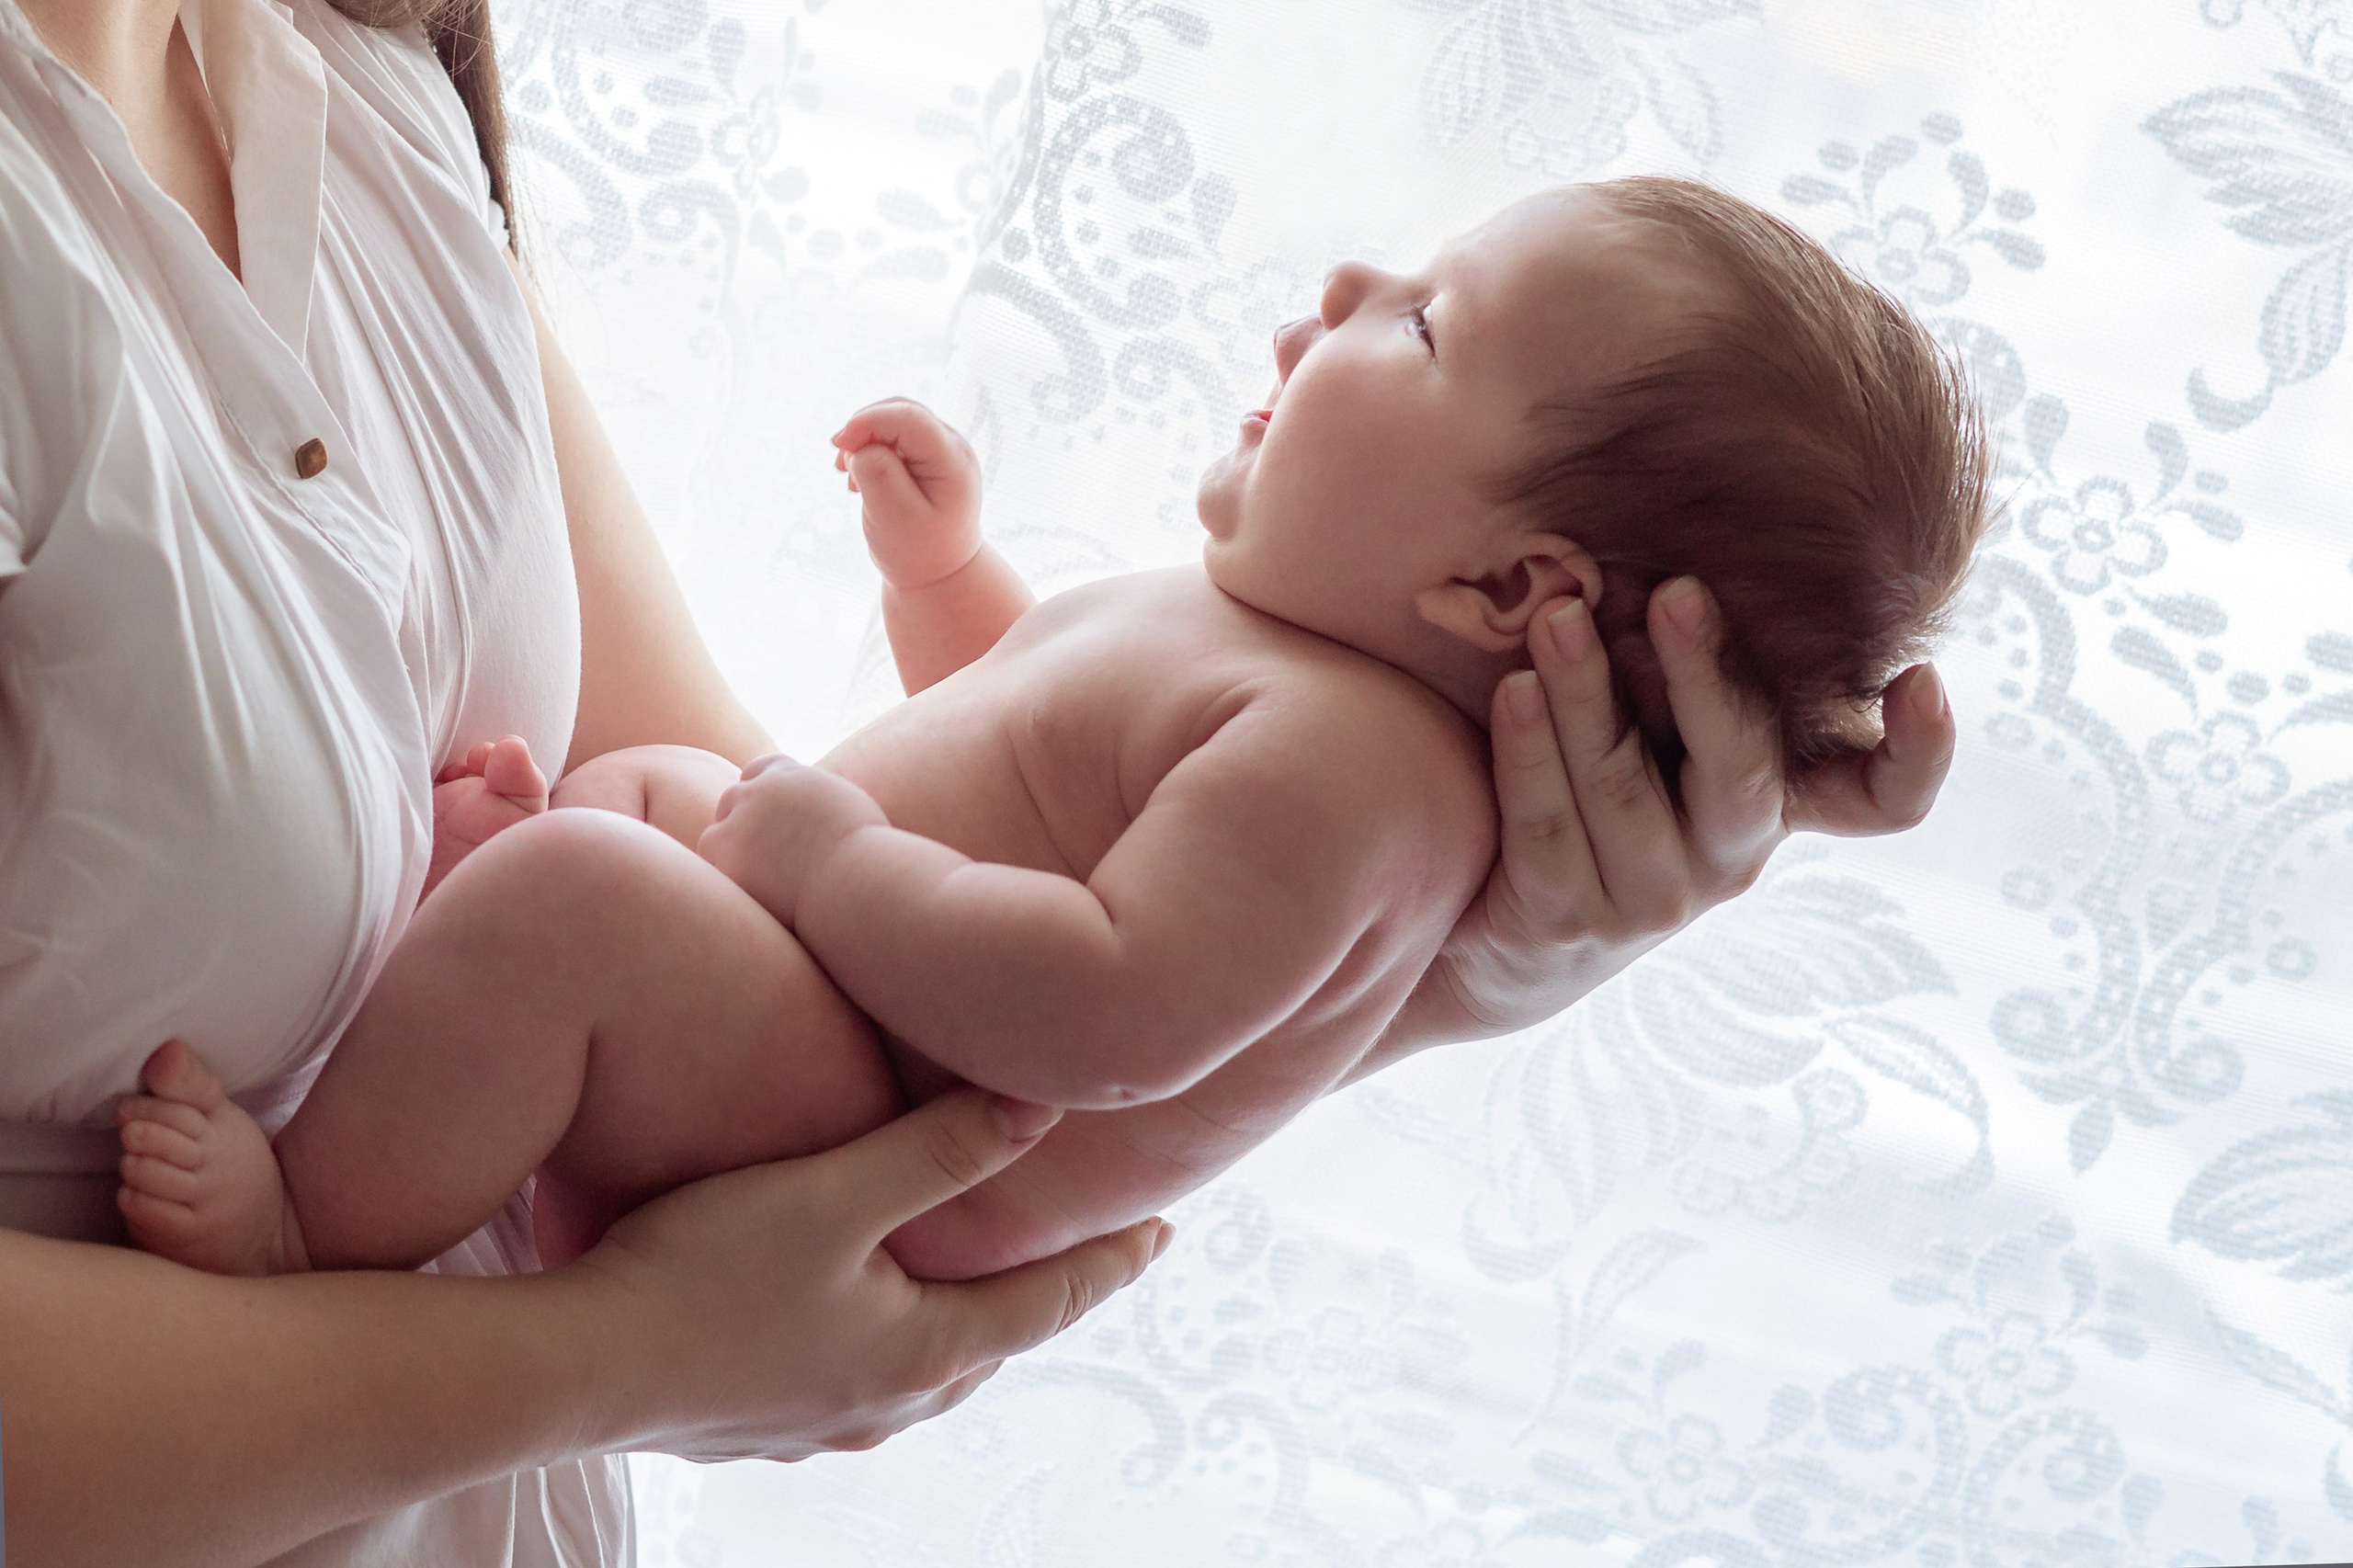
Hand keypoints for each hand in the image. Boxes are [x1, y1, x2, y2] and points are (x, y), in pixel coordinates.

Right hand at [566, 1087, 1171, 1460]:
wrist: (566, 1370)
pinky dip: (893, 1332)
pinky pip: (860, 1372)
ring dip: (965, 1313)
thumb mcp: (834, 1192)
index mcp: (925, 1352)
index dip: (1113, 1259)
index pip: (1052, 1301)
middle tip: (1092, 1245)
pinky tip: (862, 1311)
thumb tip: (1049, 1102)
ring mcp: (820, 1422)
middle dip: (1046, 1287)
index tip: (1166, 1230)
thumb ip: (941, 1147)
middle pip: (997, 1337)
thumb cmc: (699, 1275)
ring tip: (984, 1272)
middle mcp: (886, 1402)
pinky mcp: (759, 1421)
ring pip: (927, 1361)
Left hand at [697, 754, 888, 925]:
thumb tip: (820, 817)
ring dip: (729, 855)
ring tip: (754, 885)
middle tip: (756, 855)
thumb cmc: (871, 854)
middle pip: (732, 800)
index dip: (761, 792)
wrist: (859, 879)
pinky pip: (714, 870)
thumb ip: (825, 803)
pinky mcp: (727, 859)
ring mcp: (739, 824)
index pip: (760, 770)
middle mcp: (760, 791)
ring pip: (715, 837)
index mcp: (791, 775)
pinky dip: (730, 883)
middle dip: (741, 823)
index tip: (769, 817)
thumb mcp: (851, 810)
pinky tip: (751, 901)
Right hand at [833, 398, 983, 591]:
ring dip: (864, 439)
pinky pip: (893, 436)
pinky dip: (870, 449)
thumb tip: (860, 443)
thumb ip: (876, 472)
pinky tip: (859, 479)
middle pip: (900, 411)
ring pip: (893, 420)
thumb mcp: (893, 516)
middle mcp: (953, 447)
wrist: (939, 575)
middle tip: (839, 463)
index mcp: (953, 461)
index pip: (909, 417)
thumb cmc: (917, 551)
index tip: (839, 446)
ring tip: (850, 477)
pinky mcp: (926, 456)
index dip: (869, 421)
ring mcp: (941, 449)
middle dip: (864, 428)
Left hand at [1417, 576, 1954, 1040]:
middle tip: (1675, 589)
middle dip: (1704, 673)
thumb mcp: (1656, 731)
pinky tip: (1511, 691)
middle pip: (1740, 769)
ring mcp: (1651, 899)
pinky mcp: (1565, 922)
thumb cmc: (1589, 793)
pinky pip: (1547, 828)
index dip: (1917, 754)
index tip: (1920, 679)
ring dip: (1585, 694)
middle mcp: (1729, 856)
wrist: (1501, 939)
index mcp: (1771, 801)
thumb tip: (1677, 535)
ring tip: (1555, 618)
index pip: (1878, 800)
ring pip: (1623, 789)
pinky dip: (1530, 752)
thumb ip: (1683, 667)